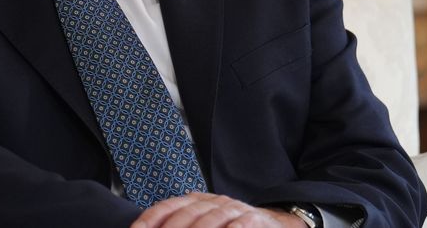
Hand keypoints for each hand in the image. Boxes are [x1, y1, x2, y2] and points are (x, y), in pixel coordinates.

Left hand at [131, 192, 306, 227]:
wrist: (275, 222)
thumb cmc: (234, 225)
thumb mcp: (208, 218)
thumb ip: (186, 218)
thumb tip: (153, 225)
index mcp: (199, 201)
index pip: (170, 206)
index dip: (152, 218)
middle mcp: (215, 202)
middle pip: (187, 213)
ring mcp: (235, 210)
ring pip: (211, 219)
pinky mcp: (254, 221)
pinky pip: (239, 226)